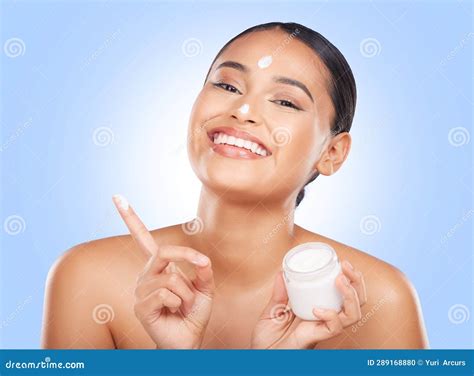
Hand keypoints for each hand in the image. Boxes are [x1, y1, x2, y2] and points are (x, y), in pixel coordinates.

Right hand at [112, 195, 214, 348]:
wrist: (188, 340)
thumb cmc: (194, 314)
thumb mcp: (206, 289)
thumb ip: (204, 272)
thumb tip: (203, 260)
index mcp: (159, 267)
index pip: (142, 239)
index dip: (130, 218)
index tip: (117, 197)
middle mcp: (146, 275)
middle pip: (164, 252)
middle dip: (187, 257)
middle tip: (203, 268)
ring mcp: (142, 291)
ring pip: (171, 278)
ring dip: (187, 293)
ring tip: (184, 305)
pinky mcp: (142, 307)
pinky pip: (167, 295)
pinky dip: (180, 303)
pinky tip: (174, 311)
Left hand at [251, 260, 366, 348]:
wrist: (259, 358)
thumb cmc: (266, 341)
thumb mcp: (272, 311)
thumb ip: (279, 294)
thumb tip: (282, 272)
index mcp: (317, 311)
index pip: (343, 295)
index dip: (350, 279)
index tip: (342, 263)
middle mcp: (324, 321)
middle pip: (355, 303)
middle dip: (357, 283)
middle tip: (346, 267)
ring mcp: (321, 330)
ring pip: (352, 315)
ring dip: (350, 295)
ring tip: (340, 281)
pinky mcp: (315, 339)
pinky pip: (333, 328)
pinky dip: (331, 316)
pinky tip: (318, 308)